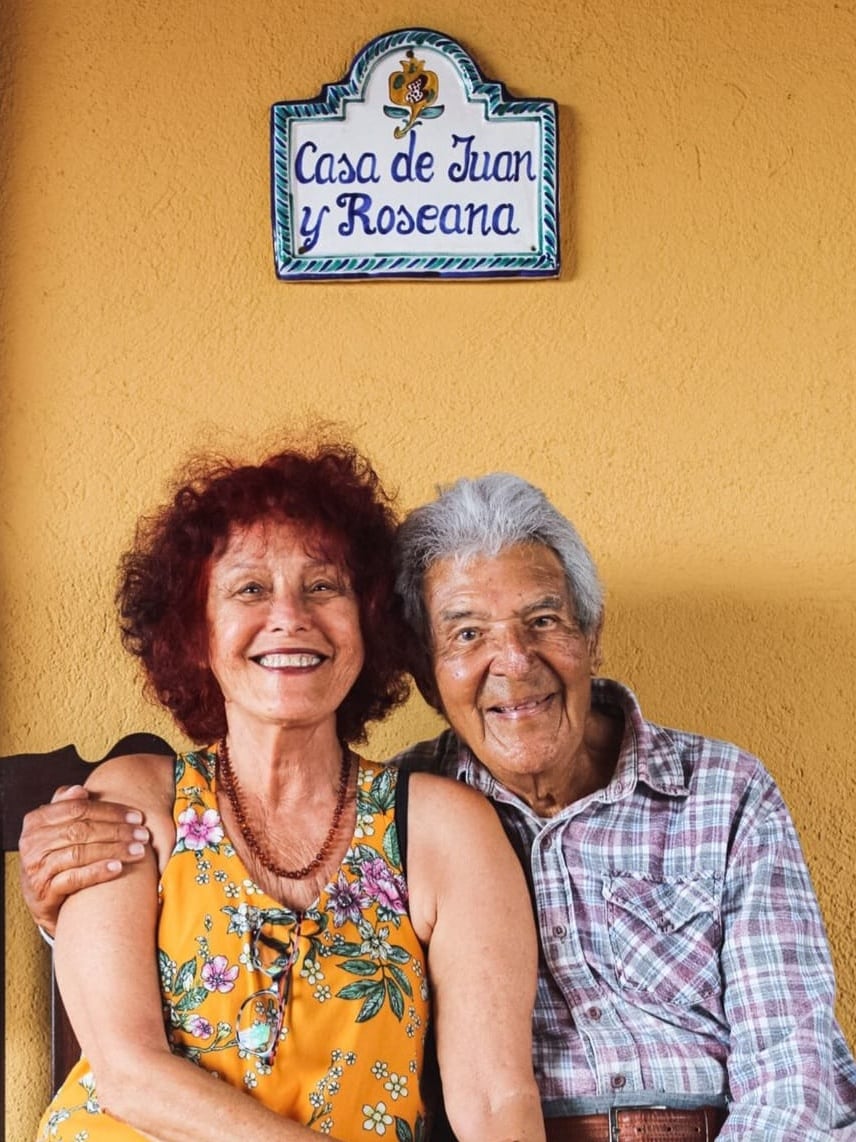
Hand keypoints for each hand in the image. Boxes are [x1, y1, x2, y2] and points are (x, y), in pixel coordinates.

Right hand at [19, 785, 150, 934]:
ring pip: (80, 853)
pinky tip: (118, 868)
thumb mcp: (57, 829)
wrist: (42, 899)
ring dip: (114, 850)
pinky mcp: (43, 891)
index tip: (137, 816)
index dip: (110, 811)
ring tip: (138, 850)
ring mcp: (36, 867)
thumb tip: (81, 790)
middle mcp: (32, 842)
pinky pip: (75, 878)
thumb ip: (67, 806)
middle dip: (117, 831)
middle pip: (81, 830)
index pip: (78, 808)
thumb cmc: (56, 856)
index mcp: (36, 820)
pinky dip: (98, 871)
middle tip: (143, 834)